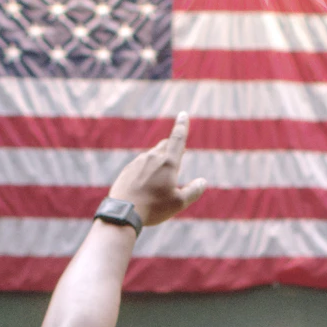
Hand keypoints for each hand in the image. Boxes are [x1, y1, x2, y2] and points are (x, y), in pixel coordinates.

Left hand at [105, 114, 207, 233]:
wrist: (123, 212)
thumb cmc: (153, 208)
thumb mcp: (179, 203)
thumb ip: (193, 191)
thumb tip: (203, 182)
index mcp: (168, 163)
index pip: (178, 138)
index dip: (182, 125)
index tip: (183, 114)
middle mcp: (152, 158)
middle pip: (165, 145)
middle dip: (173, 146)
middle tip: (178, 152)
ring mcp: (138, 162)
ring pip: (152, 155)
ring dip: (159, 161)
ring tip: (160, 179)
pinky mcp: (127, 170)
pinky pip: (140, 165)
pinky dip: (147, 170)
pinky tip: (146, 185)